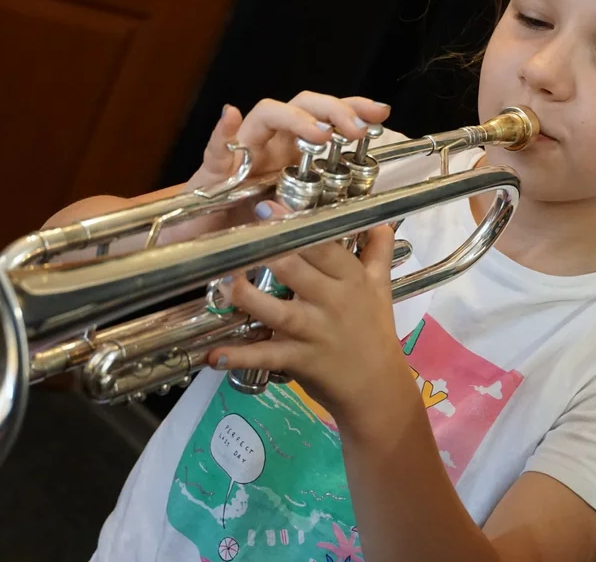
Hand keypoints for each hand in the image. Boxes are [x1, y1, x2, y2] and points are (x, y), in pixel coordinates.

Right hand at [173, 92, 390, 236]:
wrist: (206, 243)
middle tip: (355, 130)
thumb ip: (325, 202)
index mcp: (295, 151)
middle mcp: (272, 142)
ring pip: (266, 114)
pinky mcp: (212, 170)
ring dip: (294, 118)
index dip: (354, 108)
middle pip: (302, 105)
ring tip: (318, 133)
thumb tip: (368, 198)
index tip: (381, 111)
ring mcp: (242, 151)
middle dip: (332, 111)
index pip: (327, 117)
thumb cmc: (251, 225)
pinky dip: (223, 132)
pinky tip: (230, 117)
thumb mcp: (299, 216)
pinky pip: (216, 147)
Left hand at [206, 207, 409, 424]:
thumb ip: (378, 253)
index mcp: (351, 279)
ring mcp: (315, 332)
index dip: (296, 226)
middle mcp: (333, 302)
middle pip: (298, 271)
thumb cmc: (375, 331)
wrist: (378, 388)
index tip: (269, 207)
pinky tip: (213, 355)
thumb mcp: (381, 288)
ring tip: (223, 283)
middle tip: (238, 235)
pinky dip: (241, 356)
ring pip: (280, 312)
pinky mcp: (300, 360)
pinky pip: (267, 356)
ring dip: (249, 298)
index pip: (323, 246)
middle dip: (269, 252)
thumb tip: (381, 222)